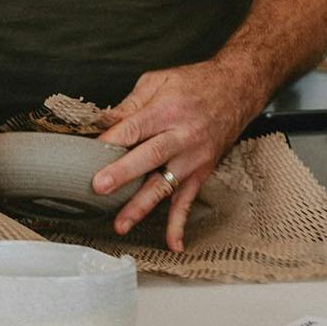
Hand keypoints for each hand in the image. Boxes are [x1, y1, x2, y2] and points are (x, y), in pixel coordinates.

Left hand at [92, 60, 257, 251]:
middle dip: (123, 174)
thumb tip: (104, 122)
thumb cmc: (195, 83)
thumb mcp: (159, 81)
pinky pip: (188, 201)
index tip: (89, 152)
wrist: (237, 89)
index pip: (134, 127)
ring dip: (141, 206)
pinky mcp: (200, 172)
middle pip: (149, 157)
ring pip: (164, 185)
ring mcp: (193, 158)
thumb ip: (131, 103)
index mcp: (167, 110)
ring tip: (121, 224)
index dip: (111, 140)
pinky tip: (173, 244)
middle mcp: (182, 137)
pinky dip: (180, 224)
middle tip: (100, 187)